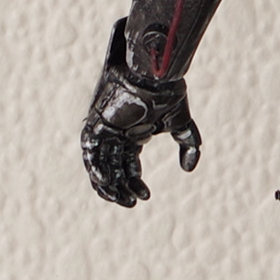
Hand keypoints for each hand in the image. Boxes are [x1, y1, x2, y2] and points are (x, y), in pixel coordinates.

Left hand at [81, 38, 201, 206]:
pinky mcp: (97, 123)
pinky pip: (91, 150)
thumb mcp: (182, 126)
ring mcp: (106, 129)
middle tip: (129, 203)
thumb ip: (188, 147)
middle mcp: (117, 134)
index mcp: (133, 134)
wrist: (156, 76)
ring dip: (106, 183)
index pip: (129, 165)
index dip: (135, 183)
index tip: (145, 196)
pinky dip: (95, 166)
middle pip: (113, 169)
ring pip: (99, 163)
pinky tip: (105, 182)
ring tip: (117, 198)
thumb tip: (188, 169)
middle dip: (120, 189)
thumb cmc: (168, 95)